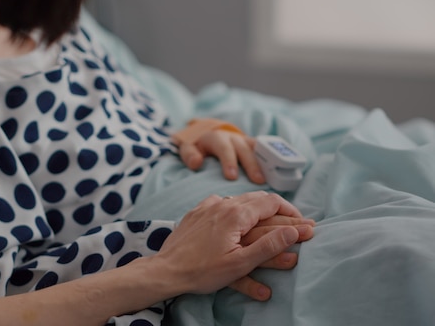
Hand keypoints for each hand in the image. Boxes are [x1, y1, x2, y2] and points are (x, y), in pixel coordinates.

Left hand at [152, 191, 304, 295]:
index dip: (291, 211)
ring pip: (240, 199)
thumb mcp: (241, 264)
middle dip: (278, 210)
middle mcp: (222, 203)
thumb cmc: (203, 271)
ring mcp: (207, 205)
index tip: (302, 224)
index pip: (272, 201)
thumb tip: (294, 231)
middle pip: (258, 197)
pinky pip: (222, 203)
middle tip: (290, 223)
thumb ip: (269, 246)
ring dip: (257, 208)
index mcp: (236, 214)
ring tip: (269, 222)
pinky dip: (236, 208)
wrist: (166, 270)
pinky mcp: (196, 211)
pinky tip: (238, 219)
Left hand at [177, 129, 265, 183]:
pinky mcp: (254, 145)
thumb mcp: (188, 147)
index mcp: (216, 137)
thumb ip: (190, 155)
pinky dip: (273, 158)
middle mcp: (233, 137)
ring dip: (266, 162)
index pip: (223, 148)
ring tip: (273, 177)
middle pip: (244, 149)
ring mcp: (245, 140)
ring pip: (258, 149)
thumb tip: (196, 163)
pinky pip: (266, 150)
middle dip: (251, 164)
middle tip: (258, 180)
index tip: (232, 177)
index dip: (229, 162)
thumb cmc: (198, 145)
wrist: (207, 133)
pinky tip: (280, 171)